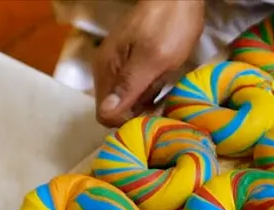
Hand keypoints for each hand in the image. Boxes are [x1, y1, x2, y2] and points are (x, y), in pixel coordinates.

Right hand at [93, 0, 204, 126]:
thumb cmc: (169, 25)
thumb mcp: (153, 58)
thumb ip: (129, 85)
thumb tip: (106, 113)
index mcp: (107, 70)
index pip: (105, 114)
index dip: (127, 121)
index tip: (150, 117)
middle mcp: (107, 71)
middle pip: (116, 109)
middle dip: (138, 113)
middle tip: (162, 104)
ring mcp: (119, 66)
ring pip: (127, 100)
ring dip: (146, 103)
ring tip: (165, 92)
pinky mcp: (132, 63)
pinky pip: (136, 88)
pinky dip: (150, 92)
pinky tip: (163, 85)